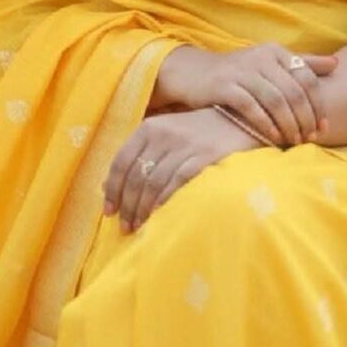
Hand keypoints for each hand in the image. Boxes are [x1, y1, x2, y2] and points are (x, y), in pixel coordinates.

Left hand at [101, 107, 261, 233]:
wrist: (239, 118)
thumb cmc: (198, 131)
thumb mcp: (166, 134)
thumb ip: (140, 155)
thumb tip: (107, 186)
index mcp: (149, 128)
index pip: (121, 162)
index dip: (112, 190)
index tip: (109, 212)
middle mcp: (163, 134)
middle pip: (136, 177)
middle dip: (128, 206)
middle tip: (125, 227)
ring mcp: (184, 145)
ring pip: (154, 183)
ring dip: (144, 209)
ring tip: (141, 227)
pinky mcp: (203, 155)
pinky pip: (177, 182)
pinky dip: (166, 201)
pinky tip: (161, 215)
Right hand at [163, 42, 337, 146]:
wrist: (194, 73)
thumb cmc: (239, 73)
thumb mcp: (270, 64)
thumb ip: (302, 63)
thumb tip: (336, 64)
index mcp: (275, 51)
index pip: (307, 78)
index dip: (319, 105)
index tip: (324, 127)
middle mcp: (260, 57)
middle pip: (294, 91)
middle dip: (306, 119)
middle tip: (311, 139)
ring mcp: (241, 70)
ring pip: (276, 100)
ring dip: (289, 124)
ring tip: (295, 141)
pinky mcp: (224, 85)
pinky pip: (251, 107)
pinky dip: (266, 125)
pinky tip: (274, 138)